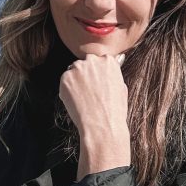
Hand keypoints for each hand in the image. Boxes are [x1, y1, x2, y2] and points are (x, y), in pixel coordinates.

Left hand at [58, 47, 130, 176]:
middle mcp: (92, 60)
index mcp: (108, 61)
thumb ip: (112, 76)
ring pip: (72, 72)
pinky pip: (64, 83)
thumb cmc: (114, 111)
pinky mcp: (65, 78)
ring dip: (75, 82)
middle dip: (84, 75)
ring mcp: (77, 68)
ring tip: (83, 99)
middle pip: (84, 64)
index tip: (95, 82)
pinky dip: (67, 91)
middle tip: (87, 91)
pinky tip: (76, 102)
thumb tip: (107, 74)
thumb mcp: (121, 88)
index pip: (98, 60)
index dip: (96, 73)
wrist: (102, 124)